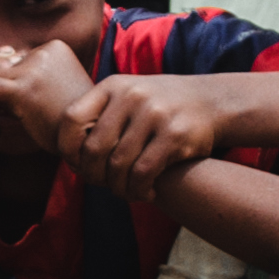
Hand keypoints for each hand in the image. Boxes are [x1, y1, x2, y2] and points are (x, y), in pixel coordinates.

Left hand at [0, 41, 94, 153]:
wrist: (88, 141)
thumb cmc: (68, 122)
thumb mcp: (52, 91)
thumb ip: (27, 79)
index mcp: (56, 48)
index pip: (15, 54)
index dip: (1, 71)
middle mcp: (46, 52)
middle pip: (2, 60)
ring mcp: (35, 69)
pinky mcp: (24, 89)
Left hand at [48, 73, 219, 197]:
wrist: (211, 101)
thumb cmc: (159, 108)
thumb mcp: (128, 97)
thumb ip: (100, 118)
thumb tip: (69, 159)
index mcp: (112, 86)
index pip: (71, 119)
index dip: (68, 149)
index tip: (78, 165)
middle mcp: (131, 96)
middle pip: (94, 149)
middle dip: (94, 176)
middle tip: (104, 185)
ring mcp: (153, 114)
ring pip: (118, 165)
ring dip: (119, 188)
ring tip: (127, 192)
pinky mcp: (174, 134)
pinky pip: (143, 172)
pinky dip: (139, 190)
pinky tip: (146, 192)